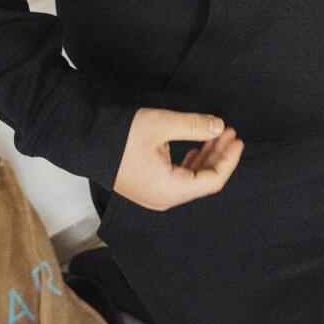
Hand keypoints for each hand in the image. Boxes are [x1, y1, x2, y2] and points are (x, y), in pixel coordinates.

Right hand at [112, 109, 242, 211]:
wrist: (87, 141)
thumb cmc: (121, 136)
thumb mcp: (162, 125)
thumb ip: (194, 126)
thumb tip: (218, 126)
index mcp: (170, 189)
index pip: (212, 181)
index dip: (229, 160)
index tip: (237, 139)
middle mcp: (164, 198)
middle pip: (203, 181)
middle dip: (219, 155)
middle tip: (229, 132)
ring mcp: (155, 195)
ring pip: (191, 179)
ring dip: (206, 156)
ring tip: (216, 134)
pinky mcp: (149, 187)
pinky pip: (179, 179)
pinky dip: (192, 162)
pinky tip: (198, 147)